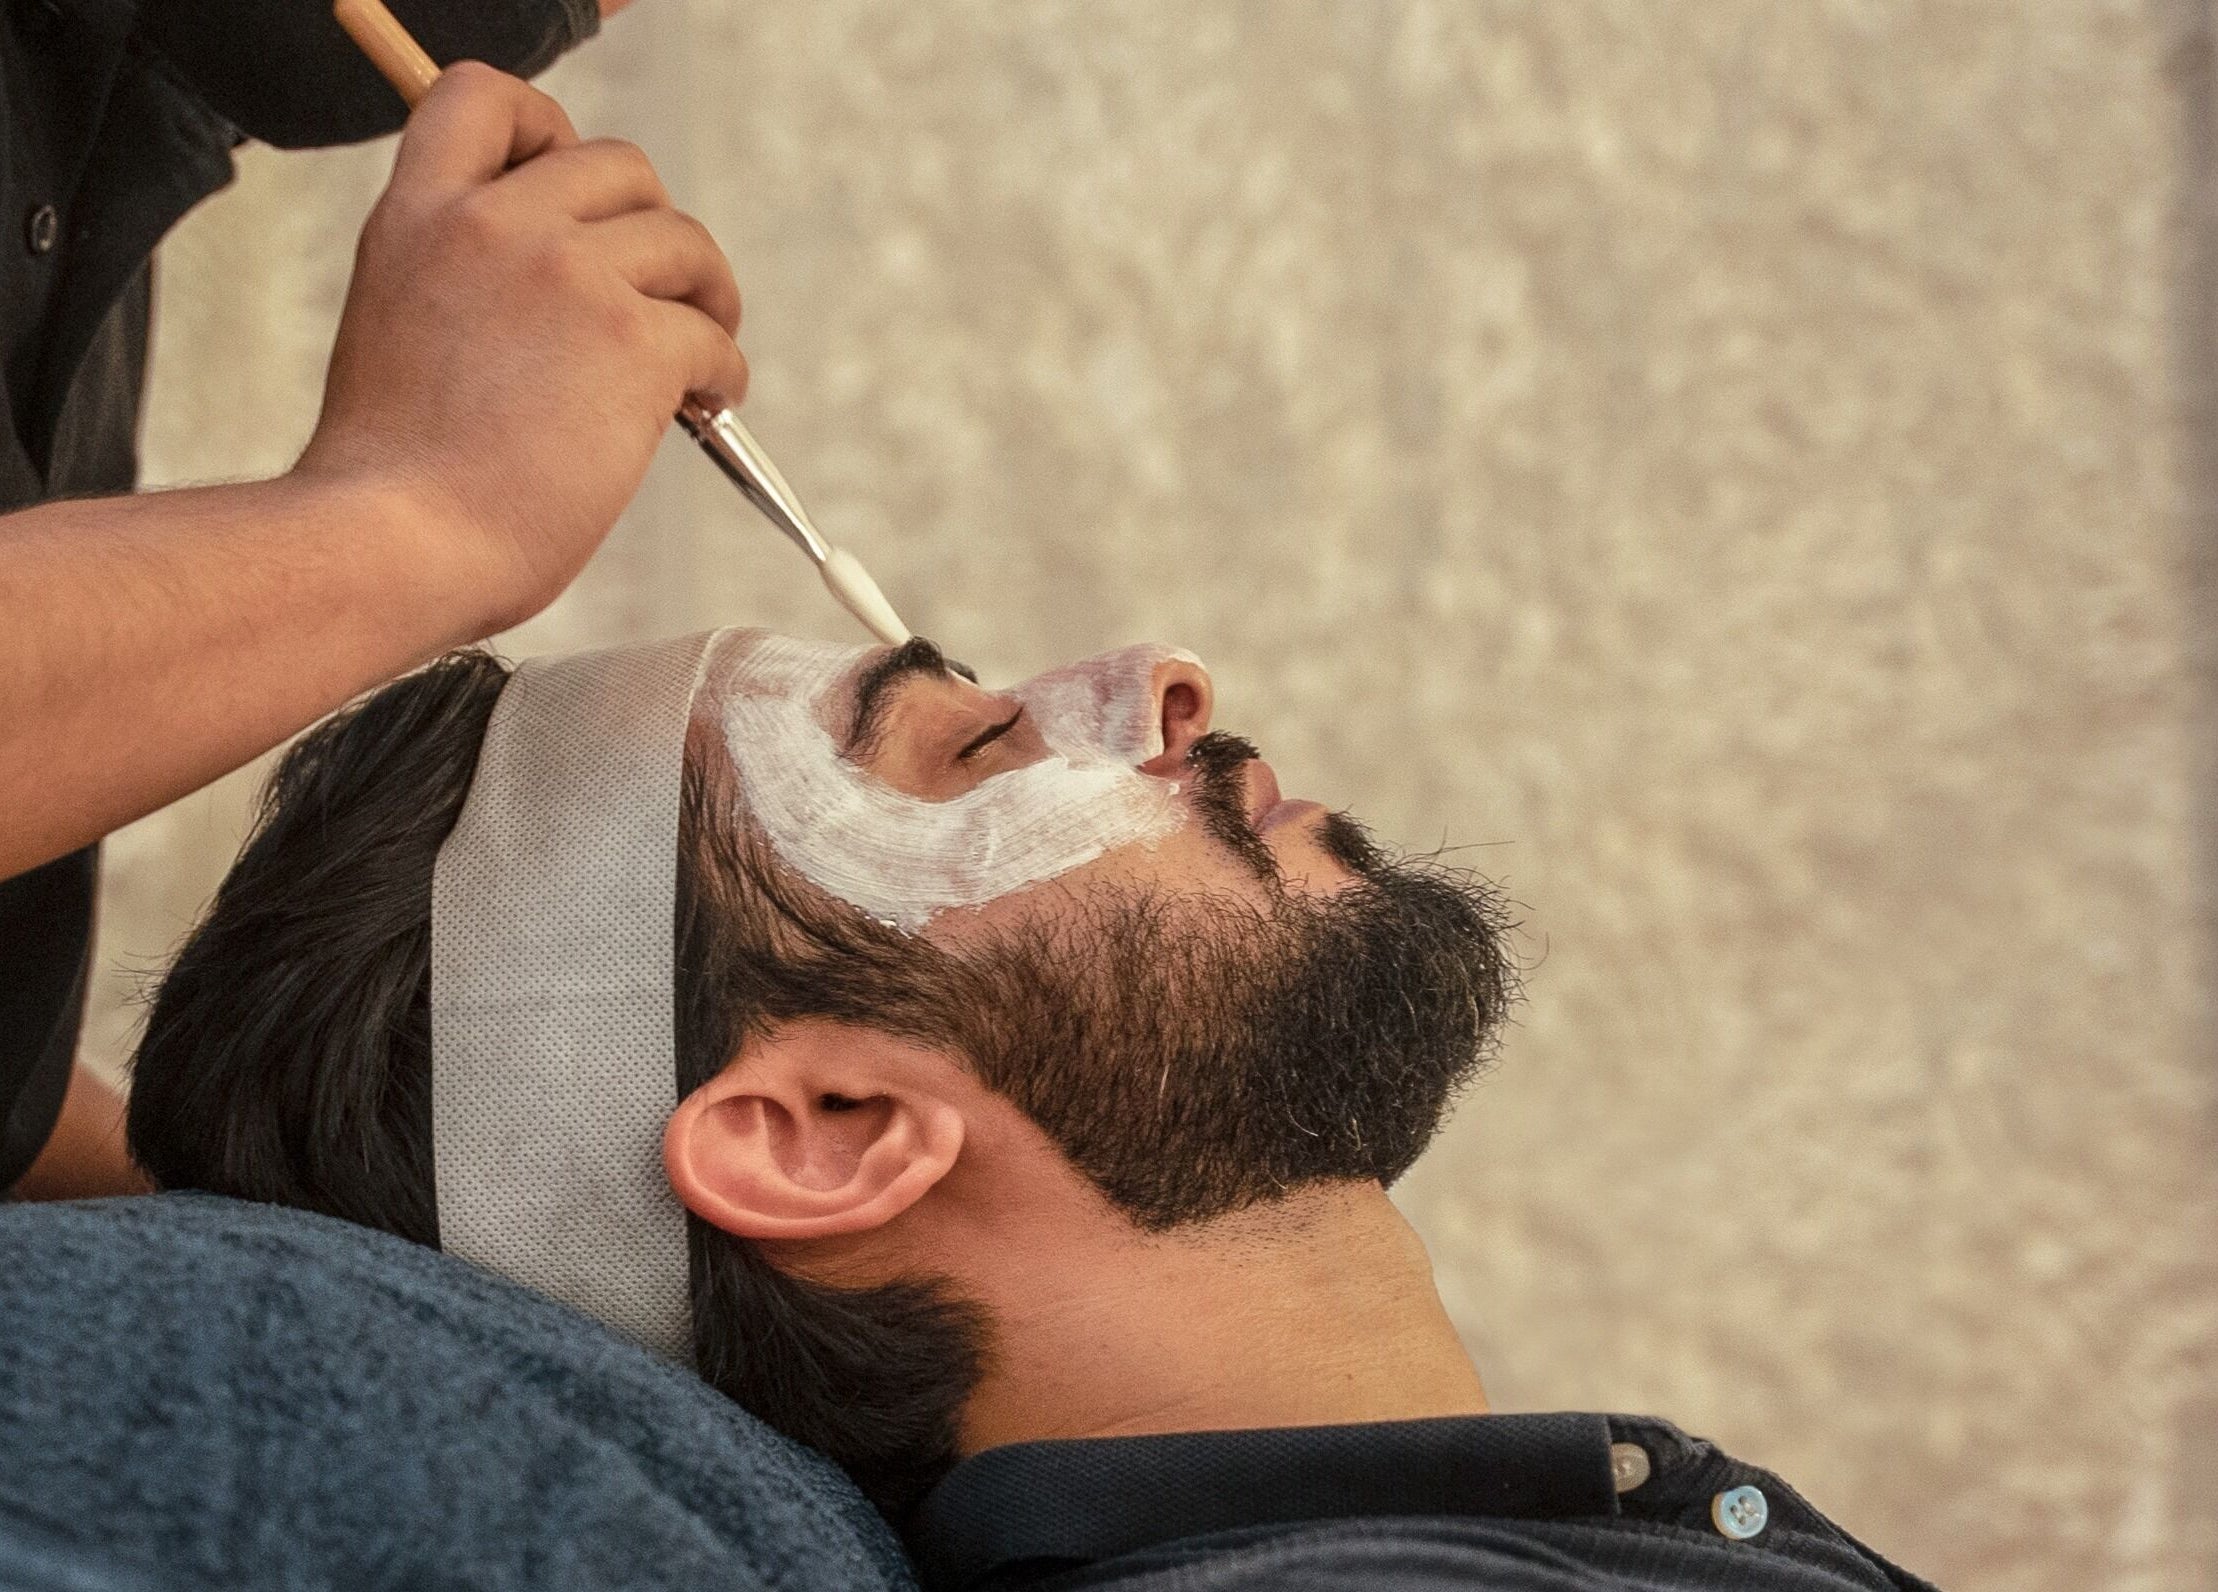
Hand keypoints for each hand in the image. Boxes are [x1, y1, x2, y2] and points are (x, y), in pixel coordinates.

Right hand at [295, 62, 746, 637]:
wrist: (396, 543)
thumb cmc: (396, 476)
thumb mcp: (396, 325)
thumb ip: (463, 276)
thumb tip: (563, 280)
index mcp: (420, 216)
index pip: (485, 97)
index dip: (548, 129)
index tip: (578, 199)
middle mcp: (493, 225)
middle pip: (621, 166)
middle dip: (656, 229)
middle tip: (665, 296)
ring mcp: (567, 277)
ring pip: (685, 241)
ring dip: (709, 296)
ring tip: (700, 359)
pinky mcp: (631, 342)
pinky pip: (712, 333)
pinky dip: (724, 373)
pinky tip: (705, 408)